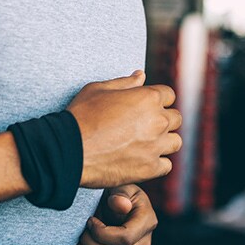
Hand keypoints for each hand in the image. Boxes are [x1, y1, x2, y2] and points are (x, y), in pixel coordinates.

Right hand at [65, 72, 181, 187]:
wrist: (68, 150)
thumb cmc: (80, 117)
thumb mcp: (98, 90)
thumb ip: (124, 83)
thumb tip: (140, 76)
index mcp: (148, 97)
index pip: (169, 95)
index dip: (157, 100)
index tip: (146, 108)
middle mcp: (157, 121)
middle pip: (175, 118)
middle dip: (163, 120)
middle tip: (145, 127)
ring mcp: (155, 145)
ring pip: (175, 142)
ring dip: (164, 142)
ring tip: (147, 144)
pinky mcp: (150, 168)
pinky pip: (166, 165)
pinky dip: (158, 163)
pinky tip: (143, 160)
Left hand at [71, 184, 156, 244]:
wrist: (114, 205)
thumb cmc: (117, 194)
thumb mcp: (121, 186)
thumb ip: (120, 194)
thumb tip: (120, 205)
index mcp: (147, 223)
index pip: (124, 239)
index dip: (100, 232)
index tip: (90, 220)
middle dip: (86, 242)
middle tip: (80, 231)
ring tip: (78, 241)